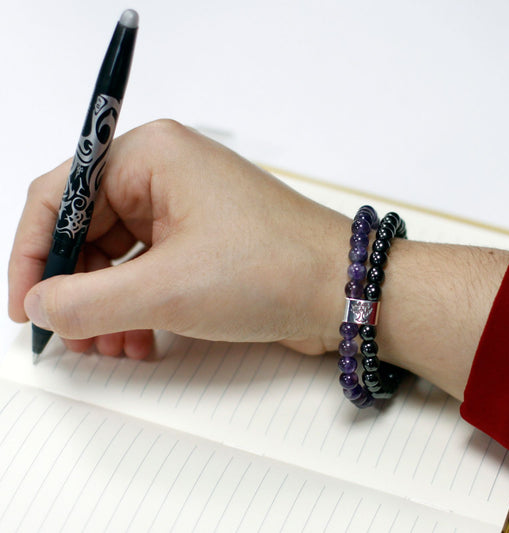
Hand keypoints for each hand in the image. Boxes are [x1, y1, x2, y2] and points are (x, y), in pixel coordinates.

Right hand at [8, 120, 348, 358]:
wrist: (343, 290)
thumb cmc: (269, 270)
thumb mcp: (164, 290)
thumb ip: (85, 301)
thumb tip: (40, 303)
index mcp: (151, 155)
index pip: (59, 195)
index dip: (32, 253)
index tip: (25, 305)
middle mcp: (166, 173)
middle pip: (87, 231)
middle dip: (75, 290)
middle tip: (72, 338)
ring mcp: (186, 208)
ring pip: (117, 257)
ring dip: (106, 305)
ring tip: (111, 348)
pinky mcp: (203, 240)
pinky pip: (149, 270)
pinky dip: (137, 306)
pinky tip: (140, 340)